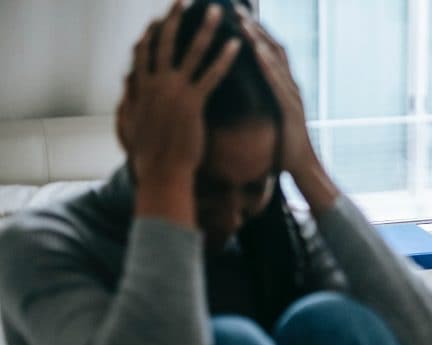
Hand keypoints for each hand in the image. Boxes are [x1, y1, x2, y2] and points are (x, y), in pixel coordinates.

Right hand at [118, 1, 239, 223]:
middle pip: (165, 43)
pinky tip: (236, 45)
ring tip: (216, 12)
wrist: (161, 171)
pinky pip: (212, 75)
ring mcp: (174, 91)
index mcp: (141, 88)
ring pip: (191, 52)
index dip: (151, 34)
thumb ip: (131, 102)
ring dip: (204, 29)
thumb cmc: (149, 155)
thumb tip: (126, 90)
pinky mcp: (192, 103)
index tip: (158, 19)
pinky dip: (224, 58)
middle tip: (183, 0)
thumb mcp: (132, 124)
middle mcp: (155, 84)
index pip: (144, 52)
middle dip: (174, 18)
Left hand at [237, 7, 339, 214]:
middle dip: (254, 27)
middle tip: (235, 7)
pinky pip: (277, 82)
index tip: (235, 15)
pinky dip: (267, 64)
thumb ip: (259, 103)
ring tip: (242, 21)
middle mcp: (290, 86)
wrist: (303, 168)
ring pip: (276, 60)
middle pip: (273, 47)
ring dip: (258, 39)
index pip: (268, 52)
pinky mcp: (291, 108)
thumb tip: (240, 95)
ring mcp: (292, 96)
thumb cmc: (283, 148)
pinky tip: (255, 50)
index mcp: (283, 88)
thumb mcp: (268, 120)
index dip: (253, 32)